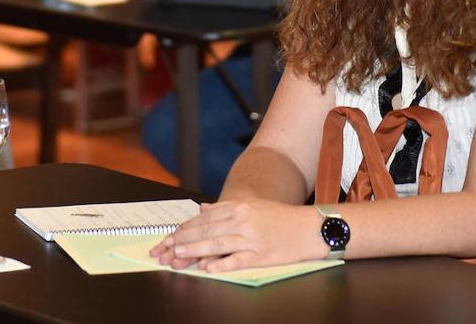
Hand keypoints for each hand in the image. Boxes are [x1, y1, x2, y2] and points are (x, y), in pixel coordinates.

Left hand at [148, 199, 326, 272]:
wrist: (310, 228)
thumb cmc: (281, 218)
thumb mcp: (253, 207)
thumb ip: (226, 208)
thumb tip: (203, 208)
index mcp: (240, 207)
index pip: (205, 218)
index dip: (185, 228)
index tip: (169, 236)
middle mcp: (243, 220)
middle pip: (206, 229)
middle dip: (183, 239)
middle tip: (165, 248)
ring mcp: (252, 237)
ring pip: (217, 243)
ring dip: (195, 249)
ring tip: (178, 255)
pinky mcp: (262, 254)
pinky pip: (238, 259)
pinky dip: (222, 263)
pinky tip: (208, 268)